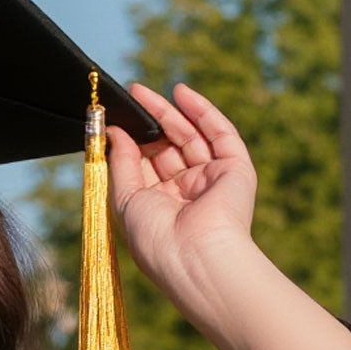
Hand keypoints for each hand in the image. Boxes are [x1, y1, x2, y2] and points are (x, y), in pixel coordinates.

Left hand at [105, 79, 259, 316]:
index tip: (115, 120)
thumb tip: (114, 132)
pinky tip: (181, 92)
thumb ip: (120, 163)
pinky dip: (201, 111)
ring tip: (143, 92)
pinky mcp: (235, 169)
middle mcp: (187, 194)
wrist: (195, 256)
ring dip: (170, 112)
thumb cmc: (155, 238)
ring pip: (191, 137)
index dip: (132, 142)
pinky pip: (220, 133)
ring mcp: (212, 180)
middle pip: (168, 148)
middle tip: (131, 96)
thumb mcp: (125, 200)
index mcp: (161, 208)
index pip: (146, 167)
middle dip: (150, 122)